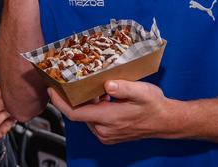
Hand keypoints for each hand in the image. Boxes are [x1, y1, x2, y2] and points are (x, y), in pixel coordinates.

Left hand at [49, 80, 182, 143]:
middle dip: (73, 98)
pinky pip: (94, 121)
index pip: (75, 113)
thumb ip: (124, 87)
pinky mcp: (109, 135)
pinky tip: (102, 97)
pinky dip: (94, 108)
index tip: (51, 89)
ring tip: (91, 87)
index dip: (59, 102)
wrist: (165, 122)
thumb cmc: (154, 105)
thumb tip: (107, 84)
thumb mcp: (142, 91)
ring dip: (85, 103)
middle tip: (72, 80)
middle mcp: (103, 130)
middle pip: (78, 113)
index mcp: (108, 118)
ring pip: (86, 116)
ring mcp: (106, 135)